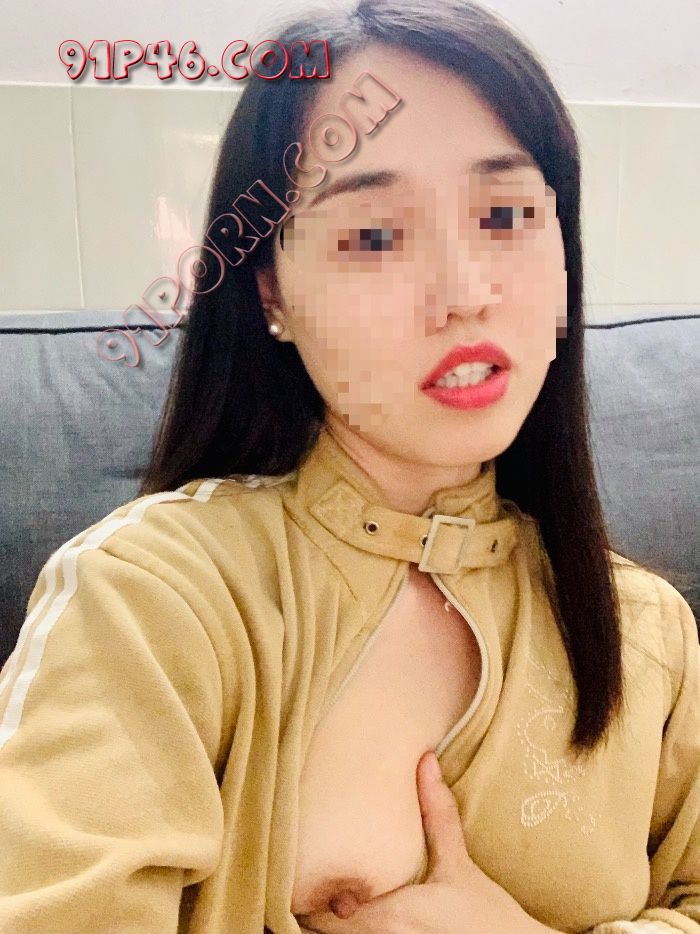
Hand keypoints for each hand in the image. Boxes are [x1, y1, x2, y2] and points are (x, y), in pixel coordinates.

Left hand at [297, 750, 555, 933]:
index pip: (317, 914)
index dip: (306, 896)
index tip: (307, 877)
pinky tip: (358, 923)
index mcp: (385, 915)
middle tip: (319, 890)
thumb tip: (426, 760)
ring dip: (335, 927)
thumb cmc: (488, 916)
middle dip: (315, 914)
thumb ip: (436, 813)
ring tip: (334, 906)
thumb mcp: (459, 864)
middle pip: (319, 932)